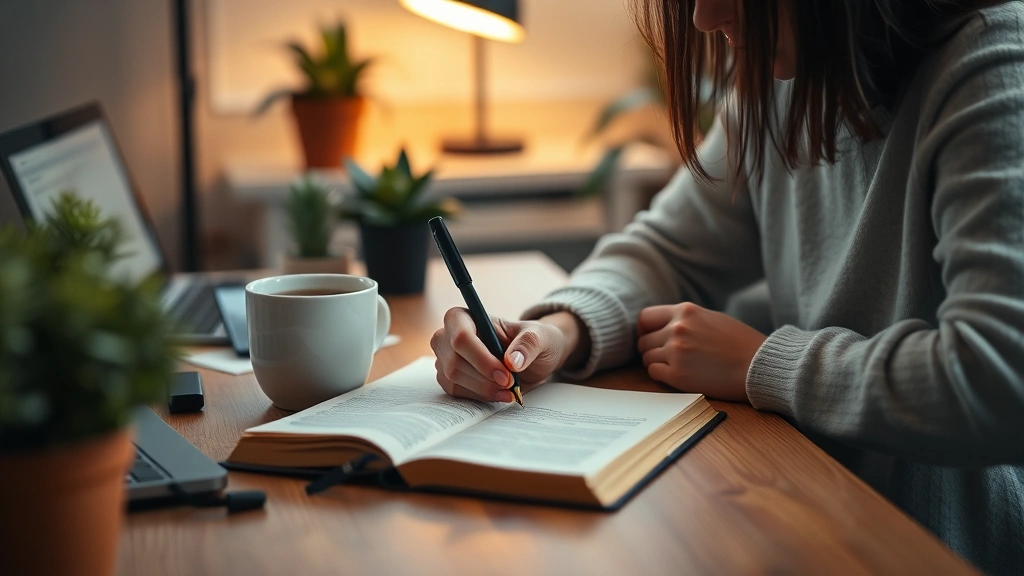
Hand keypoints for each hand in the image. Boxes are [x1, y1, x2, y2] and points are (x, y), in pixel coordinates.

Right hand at [430, 309, 585, 402]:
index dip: (482, 359)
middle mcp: (449, 335)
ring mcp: (446, 357)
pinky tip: (498, 394)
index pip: (462, 337)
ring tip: (508, 391)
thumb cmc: (532, 341)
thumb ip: (528, 344)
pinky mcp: (448, 377)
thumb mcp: (540, 337)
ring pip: (454, 379)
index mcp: (466, 317)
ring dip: (483, 390)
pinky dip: (479, 396)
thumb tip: (512, 361)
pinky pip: (456, 391)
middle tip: (510, 385)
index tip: (506, 375)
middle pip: (455, 361)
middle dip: (484, 378)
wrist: (531, 360)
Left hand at [637, 302, 766, 401]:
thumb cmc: (740, 342)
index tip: (650, 337)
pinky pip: (654, 373)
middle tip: (665, 356)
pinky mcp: (678, 375)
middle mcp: (677, 329)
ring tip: (676, 366)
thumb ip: (686, 319)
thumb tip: (663, 326)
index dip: (644, 329)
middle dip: (651, 349)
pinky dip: (661, 375)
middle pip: (643, 341)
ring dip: (657, 363)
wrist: (759, 365)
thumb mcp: (711, 318)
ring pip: (647, 358)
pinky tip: (678, 375)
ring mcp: (676, 352)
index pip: (645, 317)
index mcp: (685, 311)